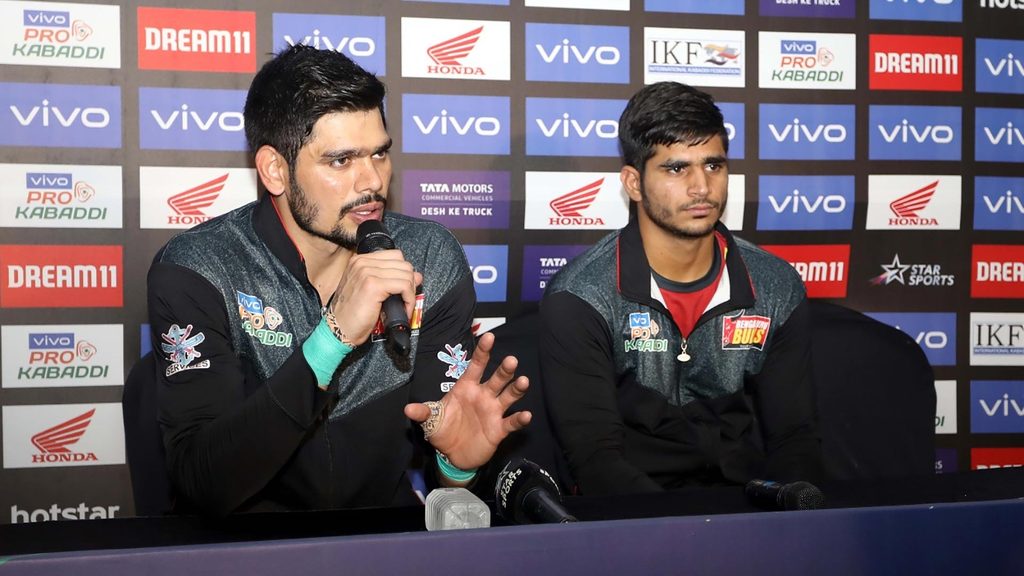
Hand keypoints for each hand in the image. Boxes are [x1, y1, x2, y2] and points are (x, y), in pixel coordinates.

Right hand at [329, 249, 421, 345]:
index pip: (395, 256)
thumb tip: (417, 275)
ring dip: (410, 293)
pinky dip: (409, 299)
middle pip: (403, 264)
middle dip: (410, 283)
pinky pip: (404, 286)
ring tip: (404, 307)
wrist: (338, 330)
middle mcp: (362, 262)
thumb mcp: (372, 291)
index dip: (404, 273)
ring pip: (406, 274)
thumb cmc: (352, 313)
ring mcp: (367, 272)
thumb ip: (390, 279)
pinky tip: (404, 310)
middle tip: (406, 299)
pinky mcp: (374, 285)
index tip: (403, 290)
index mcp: (360, 261)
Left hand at [404, 332, 531, 470]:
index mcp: (467, 388)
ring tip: (523, 381)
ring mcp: (493, 411)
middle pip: (497, 379)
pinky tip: (526, 415)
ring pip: (508, 396)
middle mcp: (483, 396)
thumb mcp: (431, 420)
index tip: (489, 337)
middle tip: (512, 360)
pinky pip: (511, 422)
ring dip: (516, 389)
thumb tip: (407, 409)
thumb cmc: (444, 429)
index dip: (483, 352)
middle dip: (504, 369)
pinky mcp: (499, 429)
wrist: (453, 454)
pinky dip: (519, 419)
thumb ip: (423, 412)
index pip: (476, 366)